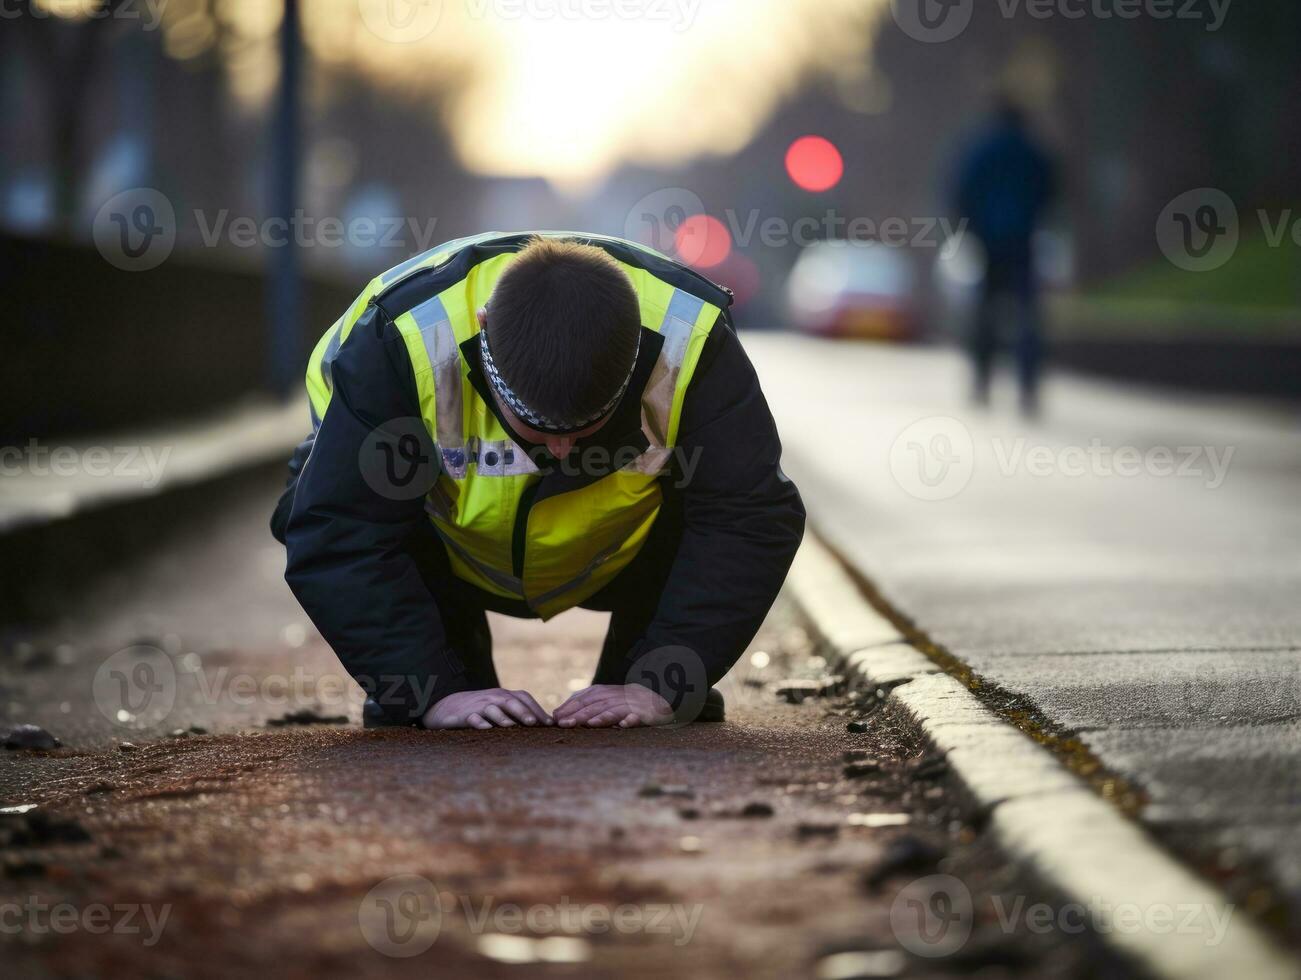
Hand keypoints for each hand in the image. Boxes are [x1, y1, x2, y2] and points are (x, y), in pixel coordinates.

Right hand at [422, 688, 551, 729]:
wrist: (448, 706)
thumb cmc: (480, 709)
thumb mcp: (499, 708)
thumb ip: (518, 713)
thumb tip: (545, 724)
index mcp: (504, 695)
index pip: (524, 698)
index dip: (537, 709)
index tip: (549, 724)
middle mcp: (494, 697)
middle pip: (511, 701)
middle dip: (523, 711)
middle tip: (534, 723)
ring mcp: (479, 705)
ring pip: (492, 708)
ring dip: (502, 717)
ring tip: (511, 726)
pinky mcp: (465, 715)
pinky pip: (472, 717)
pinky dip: (479, 722)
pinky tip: (486, 728)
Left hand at [553, 684, 674, 728]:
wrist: (655, 700)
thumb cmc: (622, 703)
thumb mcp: (601, 700)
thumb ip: (581, 704)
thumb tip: (555, 714)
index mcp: (602, 693)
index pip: (583, 699)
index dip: (569, 708)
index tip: (555, 719)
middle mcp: (615, 697)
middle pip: (595, 705)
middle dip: (579, 714)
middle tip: (565, 724)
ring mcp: (630, 705)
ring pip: (614, 710)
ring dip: (602, 717)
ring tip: (590, 724)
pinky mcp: (645, 713)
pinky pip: (638, 716)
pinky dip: (631, 720)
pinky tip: (624, 725)